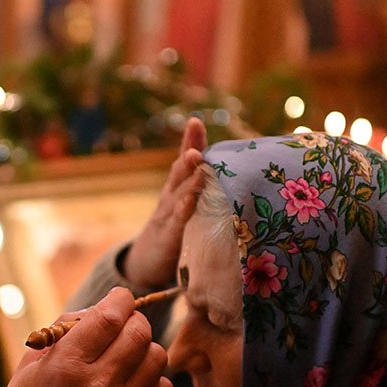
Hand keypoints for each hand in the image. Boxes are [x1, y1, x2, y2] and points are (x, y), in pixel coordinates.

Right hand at [0, 287, 172, 386]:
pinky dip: (153, 379)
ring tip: (127, 357)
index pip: (110, 316)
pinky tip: (133, 383)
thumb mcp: (30, 365)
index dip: (120, 299)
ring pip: (157, 357)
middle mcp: (97, 385)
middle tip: (123, 326)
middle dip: (133, 320)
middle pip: (139, 332)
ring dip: (145, 349)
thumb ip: (63, 331)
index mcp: (66, 365)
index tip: (120, 298)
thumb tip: (100, 309)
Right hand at [122, 116, 207, 287]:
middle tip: (195, 128)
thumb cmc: (177, 235)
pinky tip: (189, 200)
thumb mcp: (191, 212)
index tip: (195, 121)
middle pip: (180, 170)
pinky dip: (183, 209)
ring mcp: (168, 216)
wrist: (145, 265)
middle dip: (189, 150)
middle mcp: (171, 198)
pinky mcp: (168, 237)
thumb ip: (208, 195)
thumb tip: (241, 179)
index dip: (190, 141)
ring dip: (189, 174)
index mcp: (178, 190)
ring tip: (195, 157)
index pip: (185, 162)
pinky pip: (177, 221)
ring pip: (179, 191)